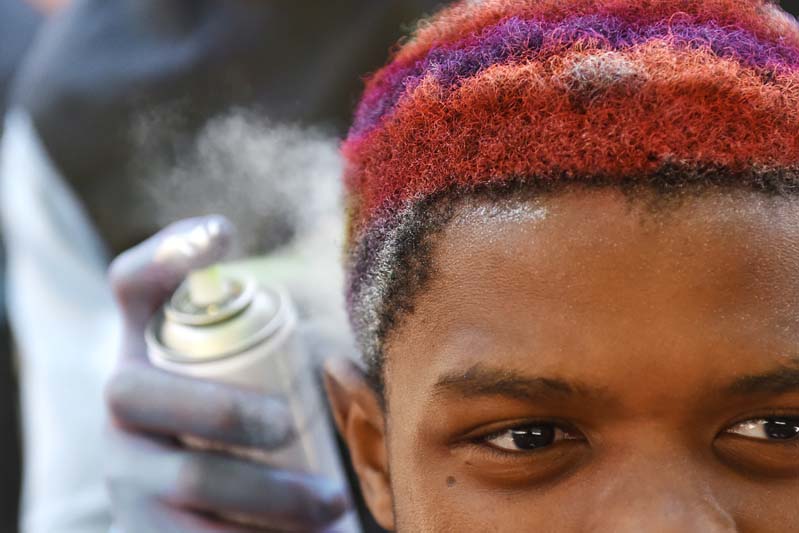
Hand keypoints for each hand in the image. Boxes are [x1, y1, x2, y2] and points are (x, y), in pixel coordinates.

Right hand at [105, 216, 349, 531]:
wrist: (209, 520)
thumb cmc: (260, 437)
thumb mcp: (267, 389)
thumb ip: (298, 364)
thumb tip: (348, 364)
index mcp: (153, 354)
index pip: (132, 287)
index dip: (164, 254)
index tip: (222, 233)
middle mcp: (123, 409)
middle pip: (136, 391)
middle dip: (223, 408)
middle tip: (289, 424)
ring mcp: (125, 474)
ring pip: (186, 479)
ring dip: (268, 493)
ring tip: (331, 505)